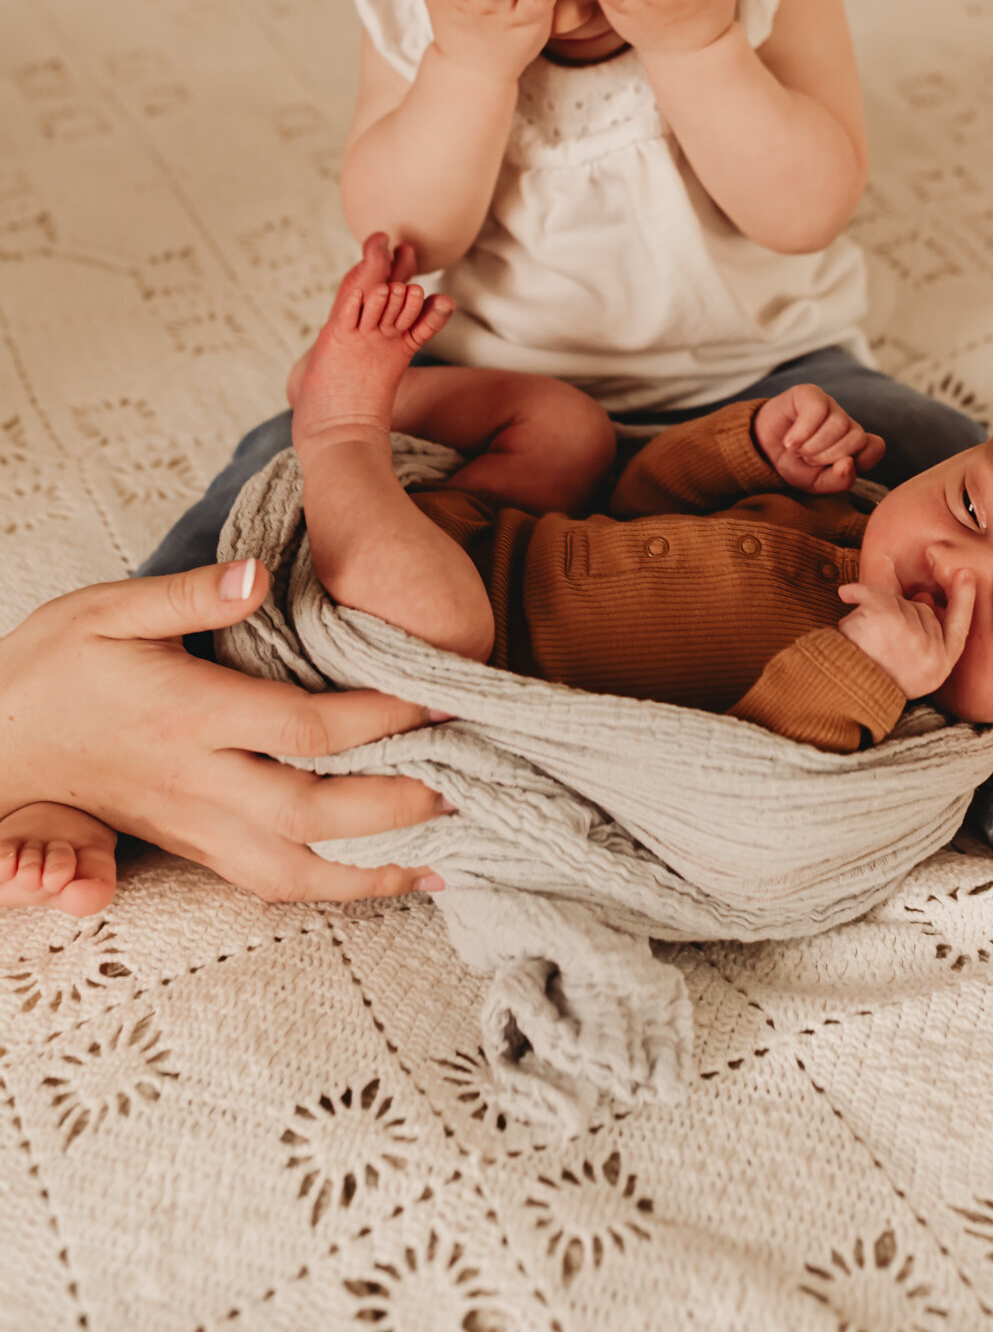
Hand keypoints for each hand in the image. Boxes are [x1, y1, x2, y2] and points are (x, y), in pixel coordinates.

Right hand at [0, 562, 451, 904]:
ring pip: (294, 866)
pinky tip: (387, 878)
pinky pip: (269, 883)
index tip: (439, 699)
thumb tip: (257, 574)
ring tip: (448, 851)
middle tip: (468, 782)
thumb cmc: (53, 666)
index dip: (378, 717)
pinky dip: (334, 889)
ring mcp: (193, 823)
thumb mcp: (106, 608)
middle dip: (396, 802)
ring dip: (375, 865)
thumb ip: (187, 592)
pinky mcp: (190, 845)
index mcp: (187, 713)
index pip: (303, 726)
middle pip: (312, 808)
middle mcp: (196, 780)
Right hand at [753, 383, 884, 492]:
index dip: (858, 460)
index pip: (875, 447)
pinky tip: (790, 442)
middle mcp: (846, 423)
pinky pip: (817, 410)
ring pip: (839, 424)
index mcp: (854, 444)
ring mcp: (830, 406)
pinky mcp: (810, 394)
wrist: (762, 450)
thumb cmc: (795, 465)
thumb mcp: (817, 483)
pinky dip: (802, 432)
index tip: (835, 468)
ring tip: (797, 450)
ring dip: (813, 446)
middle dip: (829, 455)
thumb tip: (848, 464)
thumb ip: (839, 480)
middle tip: (808, 459)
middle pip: (857, 437)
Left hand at [836, 570, 973, 699]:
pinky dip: (857, 591)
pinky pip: (873, 593)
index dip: (965, 600)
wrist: (845, 691)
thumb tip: (926, 598)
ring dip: (877, 612)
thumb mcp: (912, 670)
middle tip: (877, 640)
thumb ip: (927, 637)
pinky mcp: (886, 619)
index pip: (960, 629)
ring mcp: (909, 634)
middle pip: (922, 610)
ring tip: (864, 638)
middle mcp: (930, 652)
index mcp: (940, 666)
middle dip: (899, 614)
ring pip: (898, 602)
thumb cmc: (874, 680)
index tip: (966, 575)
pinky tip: (846, 594)